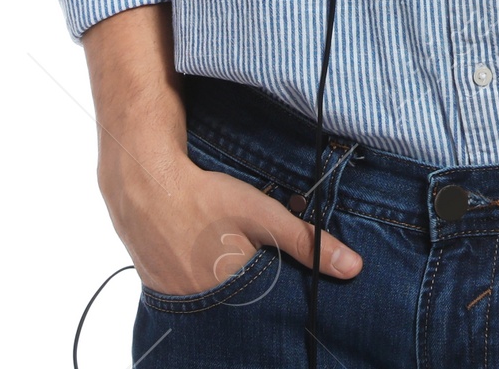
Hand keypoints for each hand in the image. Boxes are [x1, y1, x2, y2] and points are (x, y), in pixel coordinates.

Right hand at [100, 130, 362, 297]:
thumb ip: (307, 242)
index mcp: (236, 291)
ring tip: (227, 264)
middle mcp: (207, 307)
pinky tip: (203, 265)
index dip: (284, 303)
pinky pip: (191, 303)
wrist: (144, 185)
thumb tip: (353, 268)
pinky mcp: (161, 295)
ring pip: (218, 308)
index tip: (289, 294)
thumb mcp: (263, 214)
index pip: (272, 314)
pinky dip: (202, 290)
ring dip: (229, 295)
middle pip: (245, 313)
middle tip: (251, 265)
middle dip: (257, 300)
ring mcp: (180, 305)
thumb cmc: (206, 197)